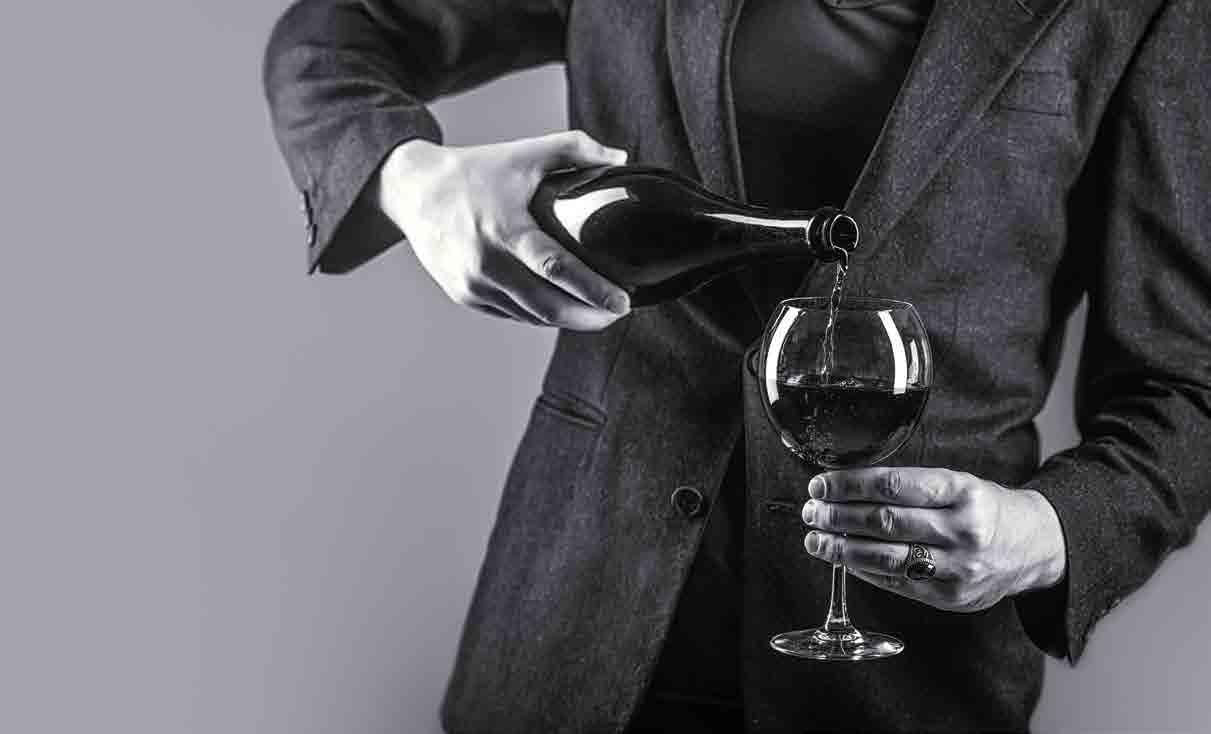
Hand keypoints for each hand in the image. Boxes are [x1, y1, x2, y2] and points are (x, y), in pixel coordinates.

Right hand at [377, 132, 630, 328]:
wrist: (414, 191)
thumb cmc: (474, 171)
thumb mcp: (524, 153)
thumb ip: (574, 149)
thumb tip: (620, 157)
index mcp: (505, 229)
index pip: (557, 269)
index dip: (593, 291)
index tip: (622, 302)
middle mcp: (487, 263)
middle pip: (549, 307)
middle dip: (590, 317)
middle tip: (618, 312)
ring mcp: (474, 285)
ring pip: (532, 317)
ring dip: (568, 320)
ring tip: (598, 314)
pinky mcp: (465, 295)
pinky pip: (512, 314)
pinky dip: (540, 316)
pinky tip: (562, 309)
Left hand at [800, 467, 1065, 611]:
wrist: (1035, 547)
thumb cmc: (985, 508)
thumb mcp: (958, 483)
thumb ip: (909, 486)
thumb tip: (846, 487)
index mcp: (962, 491)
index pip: (892, 485)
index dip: (849, 485)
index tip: (821, 484)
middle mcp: (962, 530)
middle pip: (884, 522)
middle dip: (838, 516)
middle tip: (811, 511)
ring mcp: (957, 567)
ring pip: (885, 557)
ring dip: (841, 548)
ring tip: (815, 539)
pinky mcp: (950, 596)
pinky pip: (896, 582)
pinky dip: (863, 569)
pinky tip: (842, 559)